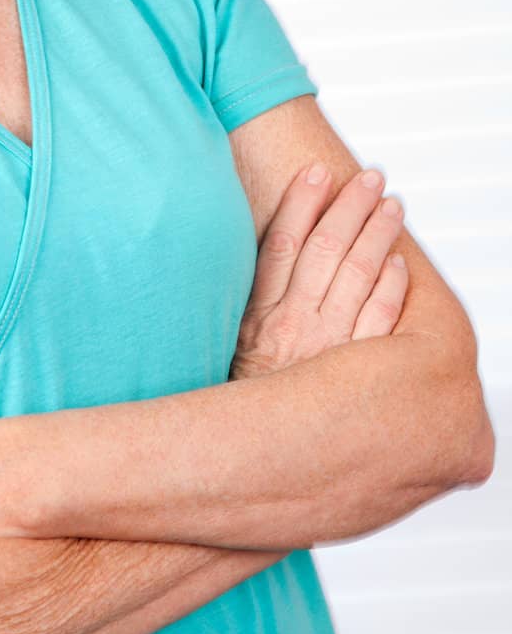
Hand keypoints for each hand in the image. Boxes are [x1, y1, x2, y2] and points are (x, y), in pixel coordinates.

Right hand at [230, 163, 408, 381]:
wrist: (253, 462)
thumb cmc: (245, 399)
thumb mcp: (233, 346)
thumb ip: (250, 303)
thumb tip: (266, 255)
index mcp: (259, 316)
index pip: (281, 244)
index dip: (301, 204)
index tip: (318, 172)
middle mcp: (295, 327)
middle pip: (327, 251)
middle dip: (349, 207)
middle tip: (368, 178)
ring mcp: (329, 350)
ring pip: (358, 276)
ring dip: (377, 235)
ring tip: (391, 206)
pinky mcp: (357, 376)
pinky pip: (381, 321)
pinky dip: (393, 287)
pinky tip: (399, 263)